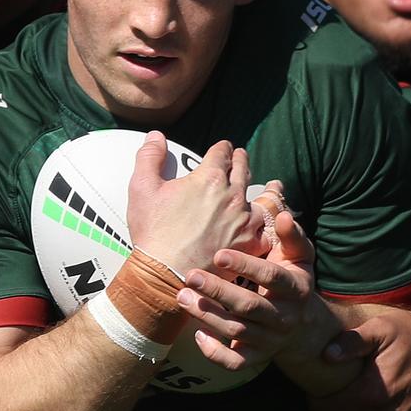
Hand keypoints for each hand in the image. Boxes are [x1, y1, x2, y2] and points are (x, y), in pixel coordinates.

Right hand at [126, 132, 265, 274]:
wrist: (166, 274)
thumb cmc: (153, 232)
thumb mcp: (141, 188)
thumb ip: (150, 157)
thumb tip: (156, 135)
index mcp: (208, 178)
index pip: (222, 152)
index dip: (221, 148)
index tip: (222, 148)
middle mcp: (232, 195)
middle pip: (243, 169)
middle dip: (240, 160)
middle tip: (240, 157)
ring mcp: (244, 220)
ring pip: (260, 197)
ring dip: (259, 188)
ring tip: (264, 185)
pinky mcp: (250, 244)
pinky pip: (267, 229)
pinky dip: (268, 223)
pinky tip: (269, 222)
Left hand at [176, 210, 318, 369]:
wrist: (302, 323)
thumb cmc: (290, 277)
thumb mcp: (298, 255)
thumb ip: (290, 235)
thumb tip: (283, 215)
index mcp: (296, 288)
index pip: (271, 277)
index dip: (246, 266)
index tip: (219, 254)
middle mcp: (284, 317)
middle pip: (250, 306)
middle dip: (218, 291)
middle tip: (191, 276)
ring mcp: (271, 340)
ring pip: (237, 331)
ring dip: (208, 316)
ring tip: (183, 297)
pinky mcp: (257, 358)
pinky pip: (235, 363)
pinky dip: (215, 352)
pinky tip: (197, 335)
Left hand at [309, 309, 410, 410]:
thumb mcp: (382, 327)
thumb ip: (353, 341)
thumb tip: (327, 355)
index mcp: (372, 392)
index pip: (327, 408)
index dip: (317, 399)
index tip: (317, 387)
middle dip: (332, 409)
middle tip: (330, 393)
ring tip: (348, 399)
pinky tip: (368, 405)